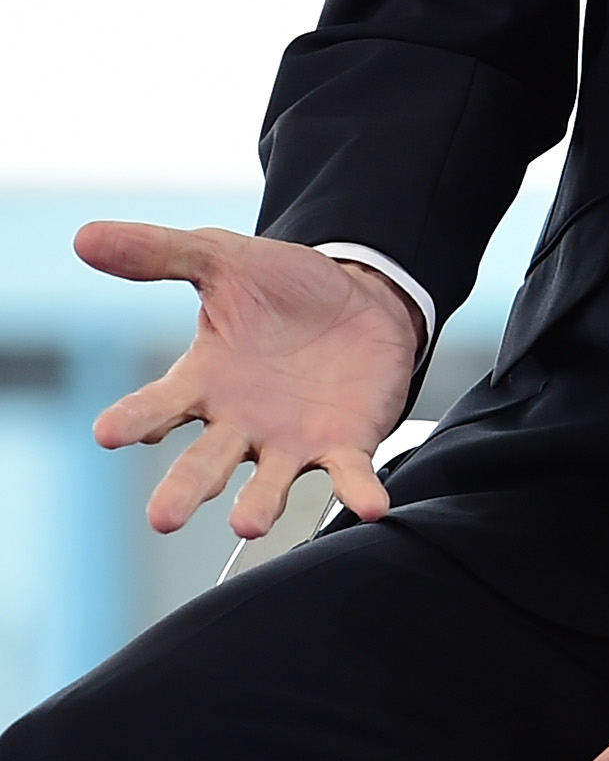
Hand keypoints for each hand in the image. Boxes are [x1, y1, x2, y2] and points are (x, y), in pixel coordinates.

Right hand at [78, 222, 420, 539]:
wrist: (362, 296)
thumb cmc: (283, 288)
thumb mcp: (225, 260)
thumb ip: (160, 253)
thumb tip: (85, 236)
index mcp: (203, 382)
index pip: (157, 405)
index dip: (134, 419)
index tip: (109, 432)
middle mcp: (239, 422)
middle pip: (204, 463)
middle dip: (184, 489)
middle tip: (162, 518)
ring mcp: (290, 439)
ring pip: (268, 481)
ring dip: (258, 503)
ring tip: (246, 524)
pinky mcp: (343, 443)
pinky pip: (349, 472)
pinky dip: (358, 491)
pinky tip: (370, 505)